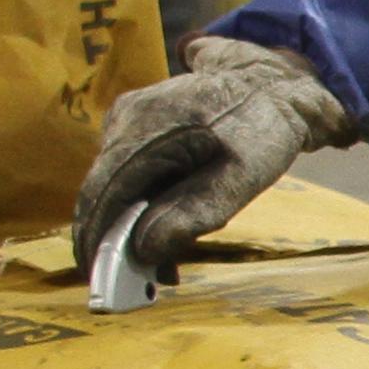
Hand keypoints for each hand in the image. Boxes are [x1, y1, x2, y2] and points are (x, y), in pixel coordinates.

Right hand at [71, 35, 357, 305]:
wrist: (272, 85)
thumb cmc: (262, 130)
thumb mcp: (243, 176)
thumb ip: (195, 211)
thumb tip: (143, 249)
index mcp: (149, 127)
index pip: (104, 191)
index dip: (96, 239)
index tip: (98, 281)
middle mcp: (127, 117)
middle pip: (102, 190)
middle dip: (113, 241)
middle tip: (137, 283)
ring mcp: (128, 117)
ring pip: (113, 183)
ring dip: (128, 225)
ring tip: (163, 266)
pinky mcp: (134, 124)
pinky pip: (126, 171)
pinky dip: (139, 203)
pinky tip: (164, 232)